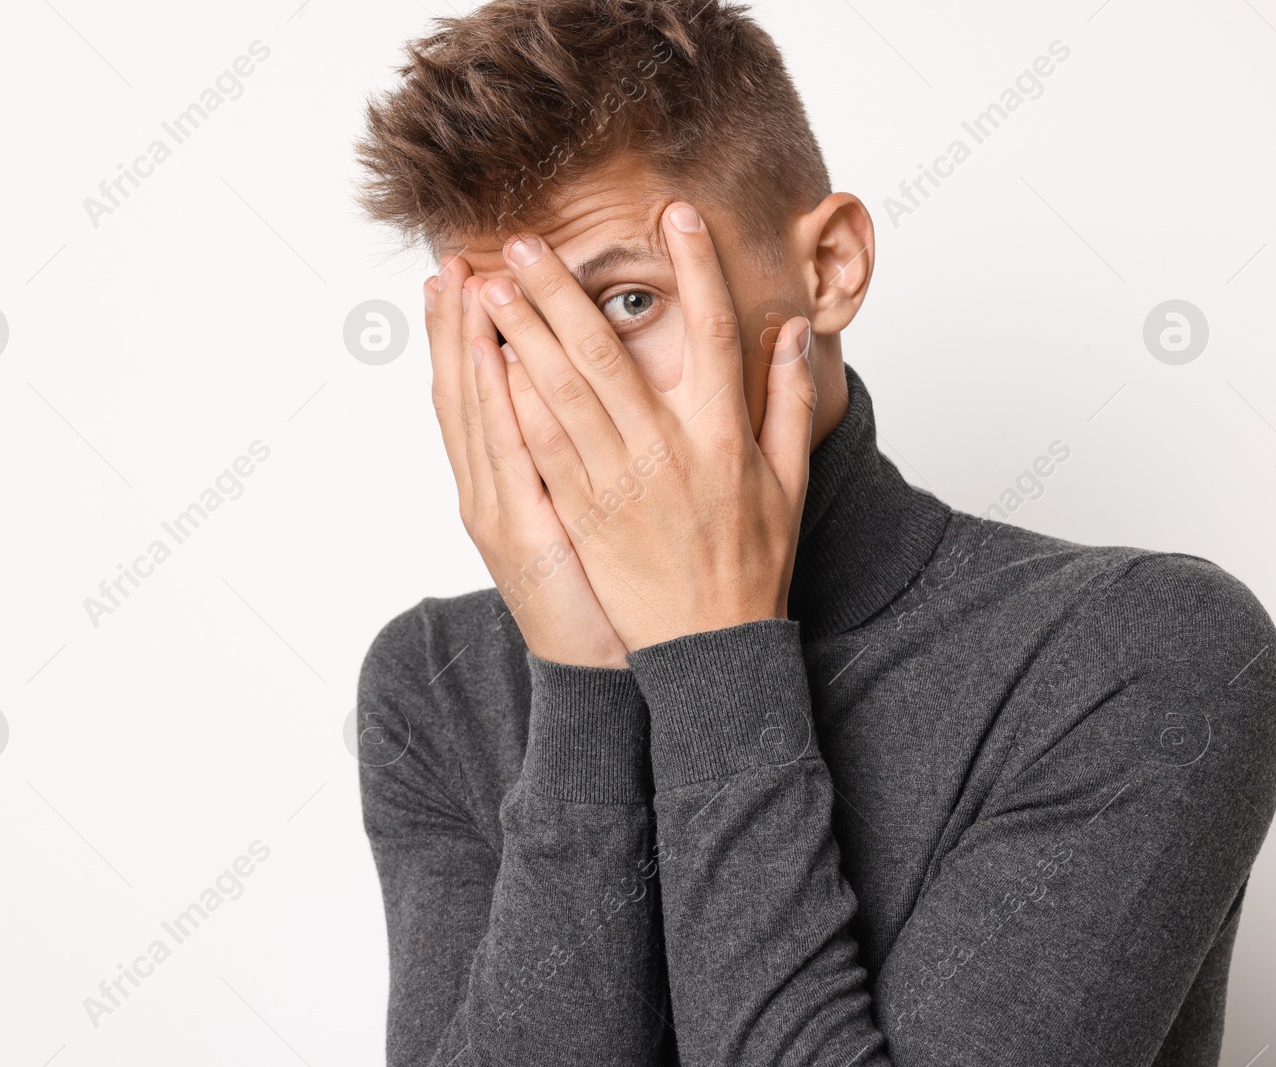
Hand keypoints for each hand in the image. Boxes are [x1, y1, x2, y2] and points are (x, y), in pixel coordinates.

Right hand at [424, 255, 629, 668]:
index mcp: (501, 485)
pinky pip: (509, 459)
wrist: (596, 671)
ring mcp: (499, 512)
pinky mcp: (523, 535)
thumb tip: (576, 400)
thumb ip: (565, 459)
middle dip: (453, 328)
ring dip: (467, 349)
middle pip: (462, 396)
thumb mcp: (572, 518)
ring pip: (475, 417)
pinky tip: (495, 362)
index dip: (462, 337)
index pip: (475, 397)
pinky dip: (497, 408)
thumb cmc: (597, 593)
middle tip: (449, 265)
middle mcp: (488, 492)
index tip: (461, 278)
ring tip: (462, 289)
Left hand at [472, 202, 815, 651]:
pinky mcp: (580, 513)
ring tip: (486, 285)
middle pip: (606, 353)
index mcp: (722, 435)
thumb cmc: (751, 563)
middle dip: (560, 290)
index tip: (675, 211)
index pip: (712, 331)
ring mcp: (617, 482)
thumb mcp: (787, 481)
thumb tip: (791, 332)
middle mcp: (666, 450)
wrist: (711, 646)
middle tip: (524, 241)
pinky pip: (540, 448)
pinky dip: (511, 402)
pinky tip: (484, 363)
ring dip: (520, 334)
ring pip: (560, 393)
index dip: (697, 267)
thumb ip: (786, 403)